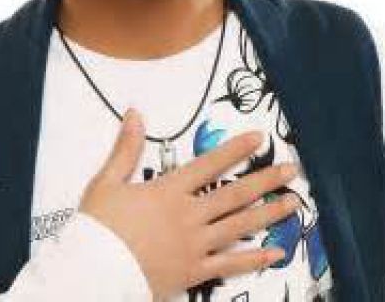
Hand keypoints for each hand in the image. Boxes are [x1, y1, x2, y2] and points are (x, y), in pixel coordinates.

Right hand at [78, 109, 300, 299]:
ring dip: (268, 214)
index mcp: (169, 190)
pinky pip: (230, 266)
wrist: (92, 273)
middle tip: (291, 170)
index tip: (258, 138)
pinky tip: (275, 253)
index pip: (209, 164)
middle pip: (234, 194)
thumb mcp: (107, 181)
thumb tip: (134, 113)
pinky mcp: (193, 272)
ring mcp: (194, 245)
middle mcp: (189, 215)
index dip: (236, 149)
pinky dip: (254, 259)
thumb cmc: (99, 227)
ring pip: (240, 227)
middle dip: (264, 180)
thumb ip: (126, 147)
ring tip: (292, 203)